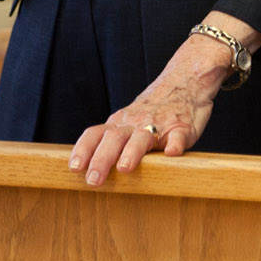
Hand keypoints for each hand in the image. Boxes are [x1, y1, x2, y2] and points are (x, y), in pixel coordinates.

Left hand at [68, 32, 236, 184]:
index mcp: (120, 123)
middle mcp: (136, 123)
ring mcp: (160, 124)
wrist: (185, 80)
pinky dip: (175, 145)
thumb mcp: (128, 121)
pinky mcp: (183, 128)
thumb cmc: (153, 109)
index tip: (74, 168)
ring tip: (125, 167)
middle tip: (94, 180)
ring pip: (143, 137)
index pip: (95, 135)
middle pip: (114, 139)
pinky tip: (172, 153)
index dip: (83, 151)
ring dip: (132, 152)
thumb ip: (112, 142)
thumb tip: (88, 172)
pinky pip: (178, 136)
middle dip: (102, 159)